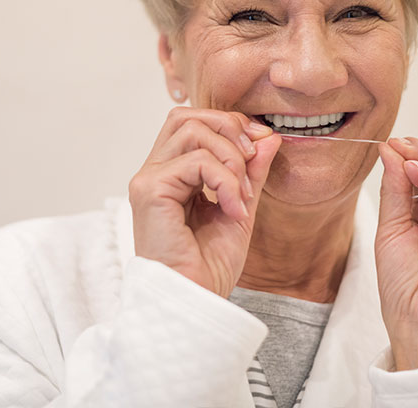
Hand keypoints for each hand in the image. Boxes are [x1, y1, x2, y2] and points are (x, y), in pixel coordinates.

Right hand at [129, 107, 281, 297]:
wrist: (194, 301)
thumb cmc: (209, 266)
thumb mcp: (241, 208)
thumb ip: (251, 172)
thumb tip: (268, 137)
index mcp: (172, 174)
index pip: (193, 123)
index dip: (230, 125)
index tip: (261, 146)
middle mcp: (155, 172)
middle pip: (186, 116)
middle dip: (228, 127)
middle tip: (251, 158)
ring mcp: (148, 180)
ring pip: (191, 130)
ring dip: (230, 157)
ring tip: (243, 195)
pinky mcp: (150, 190)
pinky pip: (196, 161)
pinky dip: (225, 180)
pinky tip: (234, 210)